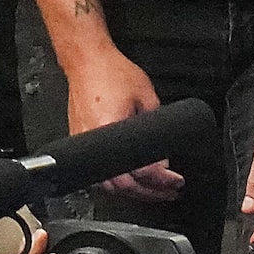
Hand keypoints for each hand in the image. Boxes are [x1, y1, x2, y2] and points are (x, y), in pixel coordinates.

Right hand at [62, 48, 185, 202]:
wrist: (86, 60)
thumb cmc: (111, 72)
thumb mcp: (147, 97)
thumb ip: (156, 129)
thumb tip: (163, 158)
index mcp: (109, 131)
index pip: (139, 171)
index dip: (161, 180)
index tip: (175, 182)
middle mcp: (92, 143)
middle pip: (122, 186)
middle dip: (149, 192)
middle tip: (169, 191)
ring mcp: (82, 143)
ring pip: (107, 185)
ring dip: (132, 191)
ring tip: (152, 190)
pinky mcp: (78, 141)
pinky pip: (97, 174)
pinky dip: (116, 182)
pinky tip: (130, 181)